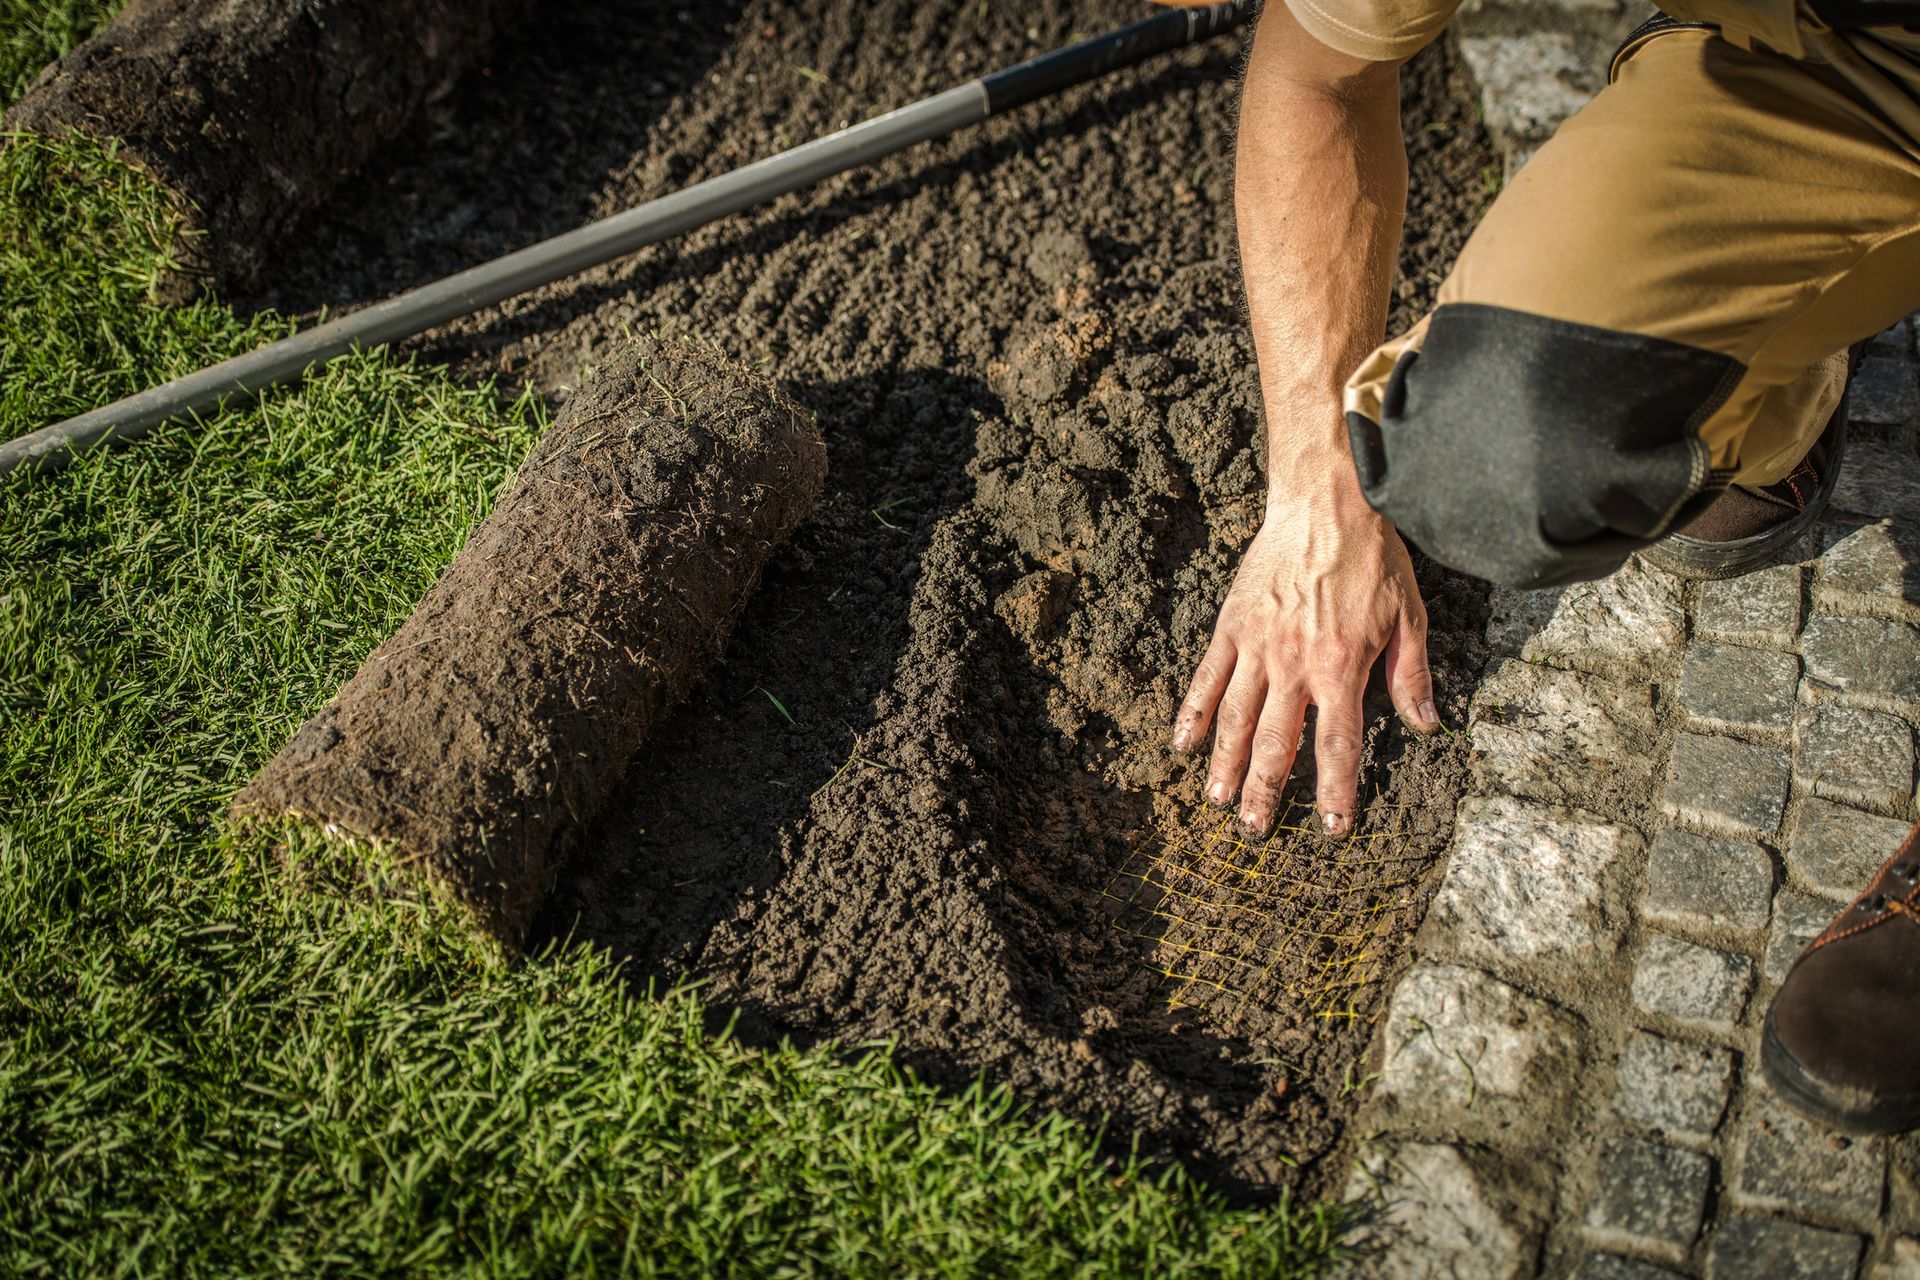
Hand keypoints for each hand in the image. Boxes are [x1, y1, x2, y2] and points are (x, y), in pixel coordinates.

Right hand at [1173, 503, 1437, 835]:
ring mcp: (1257, 645)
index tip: (1331, 827)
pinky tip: (1183, 745)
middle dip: (1265, 791)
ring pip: (1235, 718)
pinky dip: (1193, 713)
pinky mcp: (1231, 625)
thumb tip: (1427, 725)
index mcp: (1342, 666)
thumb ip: (1412, 674)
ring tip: (1217, 800)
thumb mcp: (1410, 615)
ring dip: (1224, 764)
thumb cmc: (1372, 556)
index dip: (1335, 791)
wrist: (1326, 501)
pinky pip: (1206, 677)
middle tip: (1255, 830)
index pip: (1337, 745)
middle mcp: (1294, 663)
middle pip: (1275, 742)